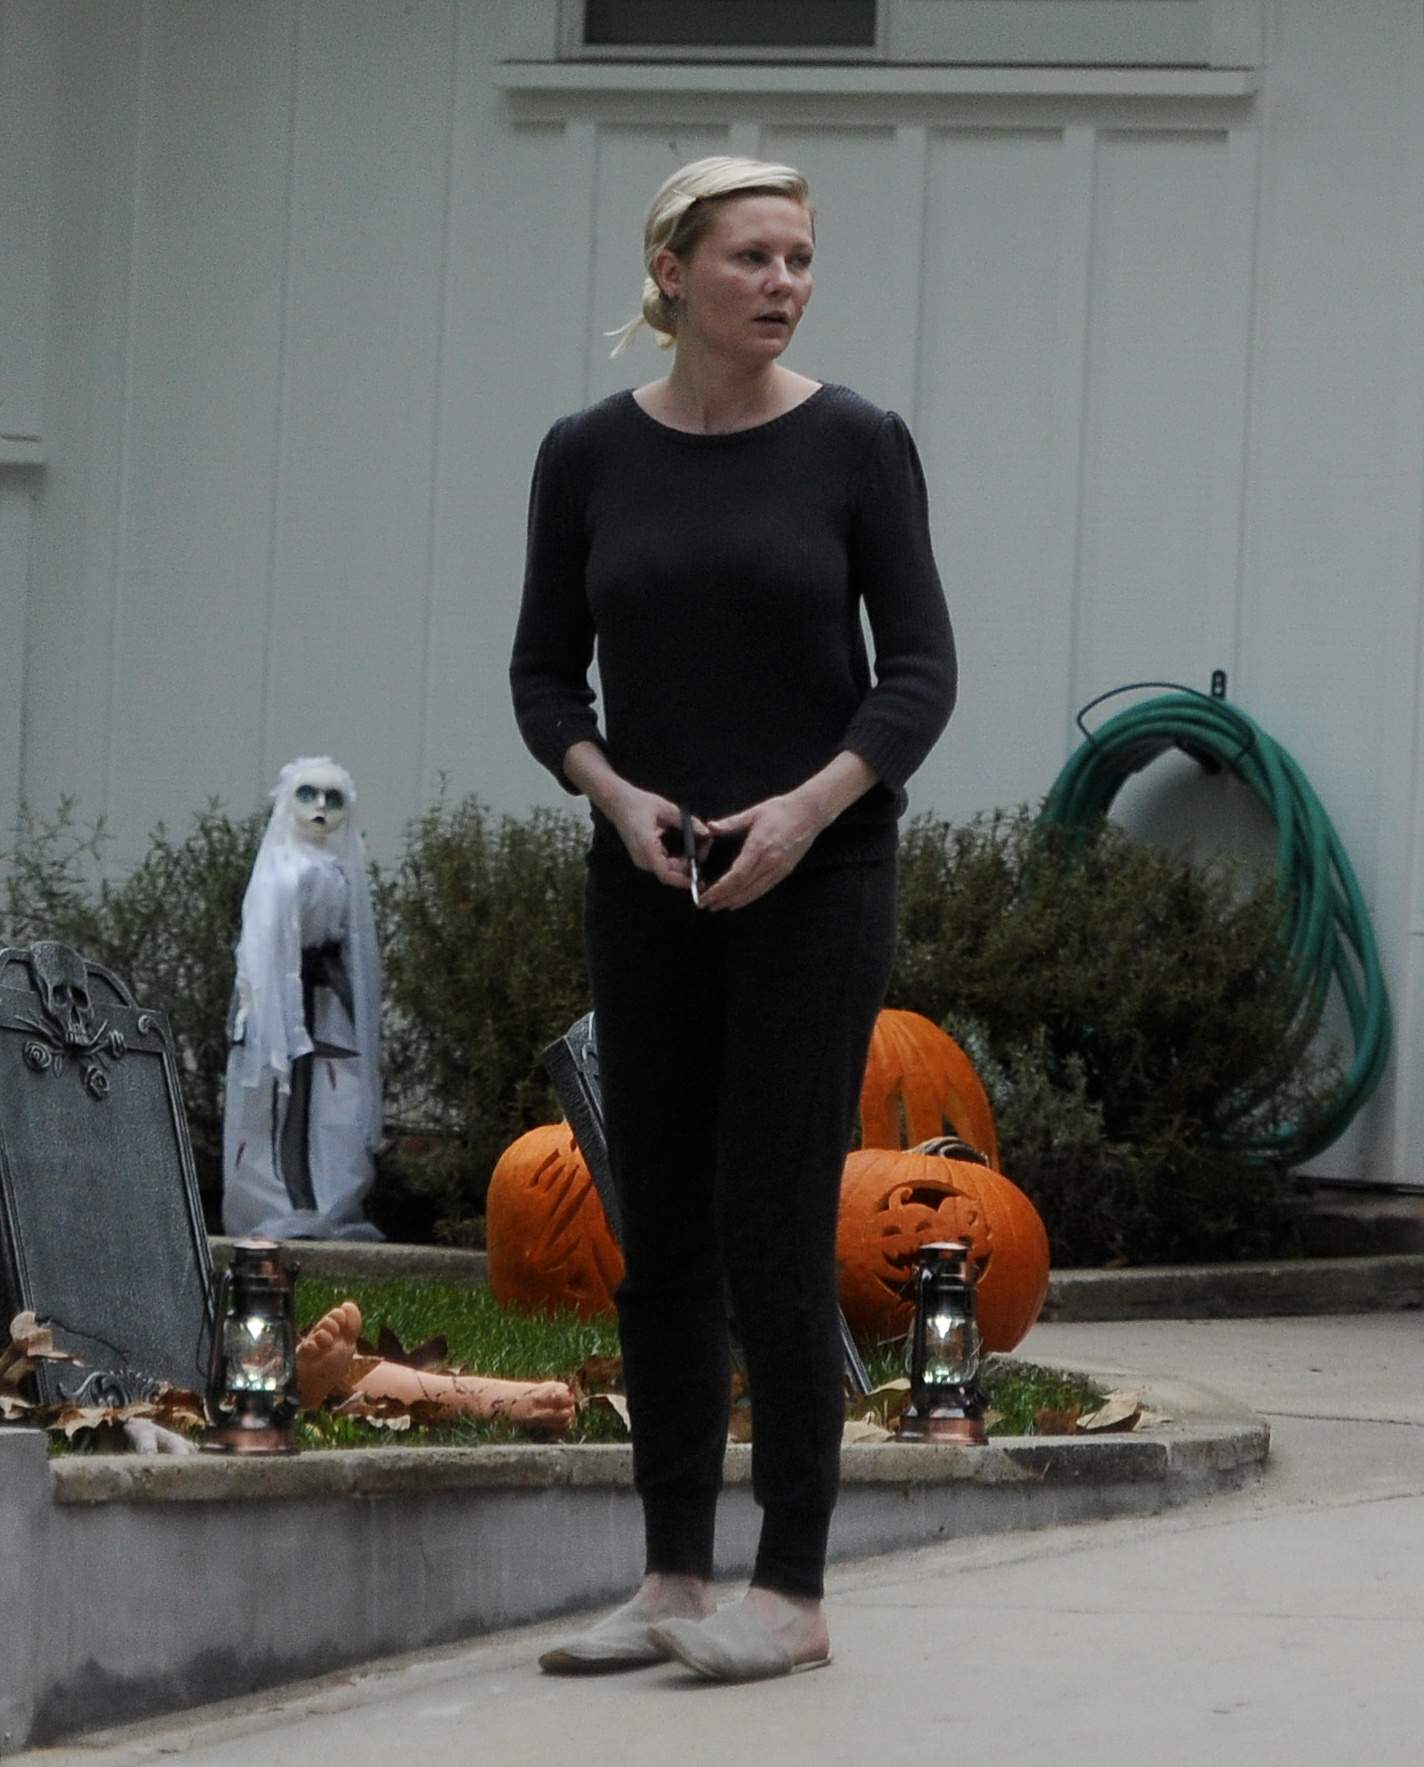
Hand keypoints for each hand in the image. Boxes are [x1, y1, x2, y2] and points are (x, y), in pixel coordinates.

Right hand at [561, 741, 707, 893]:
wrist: (617, 802)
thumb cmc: (638, 803)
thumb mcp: (667, 809)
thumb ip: (687, 822)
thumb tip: (705, 832)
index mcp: (647, 847)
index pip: (665, 873)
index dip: (682, 880)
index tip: (698, 879)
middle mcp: (642, 857)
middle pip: (670, 872)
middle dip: (689, 865)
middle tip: (705, 847)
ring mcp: (641, 858)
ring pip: (668, 868)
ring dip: (684, 862)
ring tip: (700, 846)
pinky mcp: (643, 855)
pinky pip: (663, 863)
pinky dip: (677, 858)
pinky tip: (688, 848)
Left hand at [697, 793, 820, 910]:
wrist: (809, 813)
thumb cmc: (782, 810)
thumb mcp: (754, 813)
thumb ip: (731, 822)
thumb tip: (710, 827)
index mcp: (759, 847)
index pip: (736, 875)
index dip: (720, 889)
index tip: (706, 895)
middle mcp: (769, 862)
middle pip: (742, 887)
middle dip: (723, 898)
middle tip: (706, 905)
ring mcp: (778, 868)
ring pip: (754, 891)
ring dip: (735, 901)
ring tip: (719, 906)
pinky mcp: (785, 871)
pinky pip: (764, 889)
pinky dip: (750, 897)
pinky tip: (739, 901)